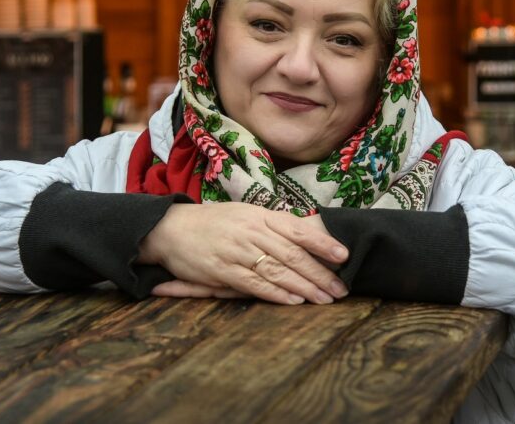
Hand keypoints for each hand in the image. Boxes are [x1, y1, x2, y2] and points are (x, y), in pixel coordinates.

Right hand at [140, 203, 348, 304]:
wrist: (171, 228)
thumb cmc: (213, 222)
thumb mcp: (245, 215)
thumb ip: (273, 226)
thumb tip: (308, 232)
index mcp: (259, 216)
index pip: (297, 229)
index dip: (322, 243)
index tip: (344, 256)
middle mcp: (251, 231)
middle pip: (292, 253)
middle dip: (319, 273)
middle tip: (340, 288)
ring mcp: (237, 251)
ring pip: (278, 270)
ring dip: (304, 287)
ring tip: (324, 299)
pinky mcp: (223, 270)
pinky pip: (254, 283)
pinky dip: (276, 293)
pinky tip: (294, 300)